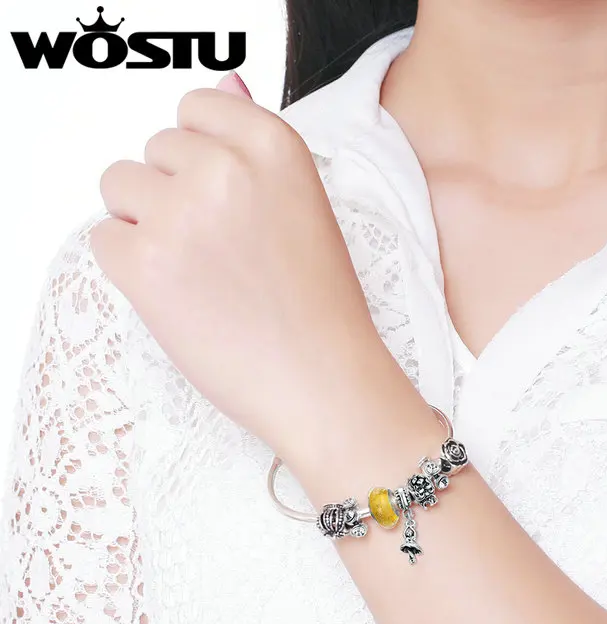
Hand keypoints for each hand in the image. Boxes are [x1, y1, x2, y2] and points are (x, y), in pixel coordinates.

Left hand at [90, 71, 395, 467]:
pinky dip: (130, 269)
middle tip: (218, 251)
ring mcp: (181, 213)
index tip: (223, 200)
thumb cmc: (321, 305)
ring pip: (118, 187)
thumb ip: (254, 142)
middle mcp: (224, 167)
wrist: (323, 381)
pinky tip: (178, 299)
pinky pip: (104, 240)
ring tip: (196, 273)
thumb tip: (226, 80)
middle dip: (173, 193)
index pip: (195, 108)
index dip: (201, 158)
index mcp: (273, 145)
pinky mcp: (144, 263)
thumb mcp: (303, 206)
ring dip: (145, 224)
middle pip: (153, 149)